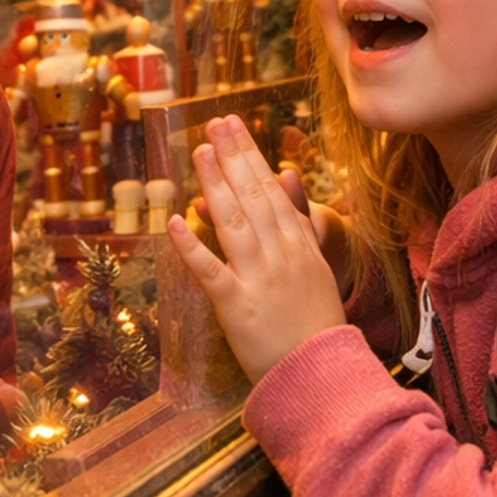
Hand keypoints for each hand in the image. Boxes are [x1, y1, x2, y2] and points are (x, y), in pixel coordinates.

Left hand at [167, 115, 348, 382]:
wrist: (321, 372)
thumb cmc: (316, 321)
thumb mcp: (316, 264)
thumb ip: (298, 221)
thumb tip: (286, 176)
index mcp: (297, 244)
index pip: (270, 190)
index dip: (248, 155)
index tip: (232, 126)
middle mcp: (279, 255)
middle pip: (253, 198)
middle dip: (233, 157)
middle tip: (214, 124)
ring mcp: (259, 279)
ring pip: (234, 224)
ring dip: (216, 186)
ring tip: (200, 153)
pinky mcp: (237, 307)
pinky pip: (211, 273)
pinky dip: (192, 248)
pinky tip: (175, 222)